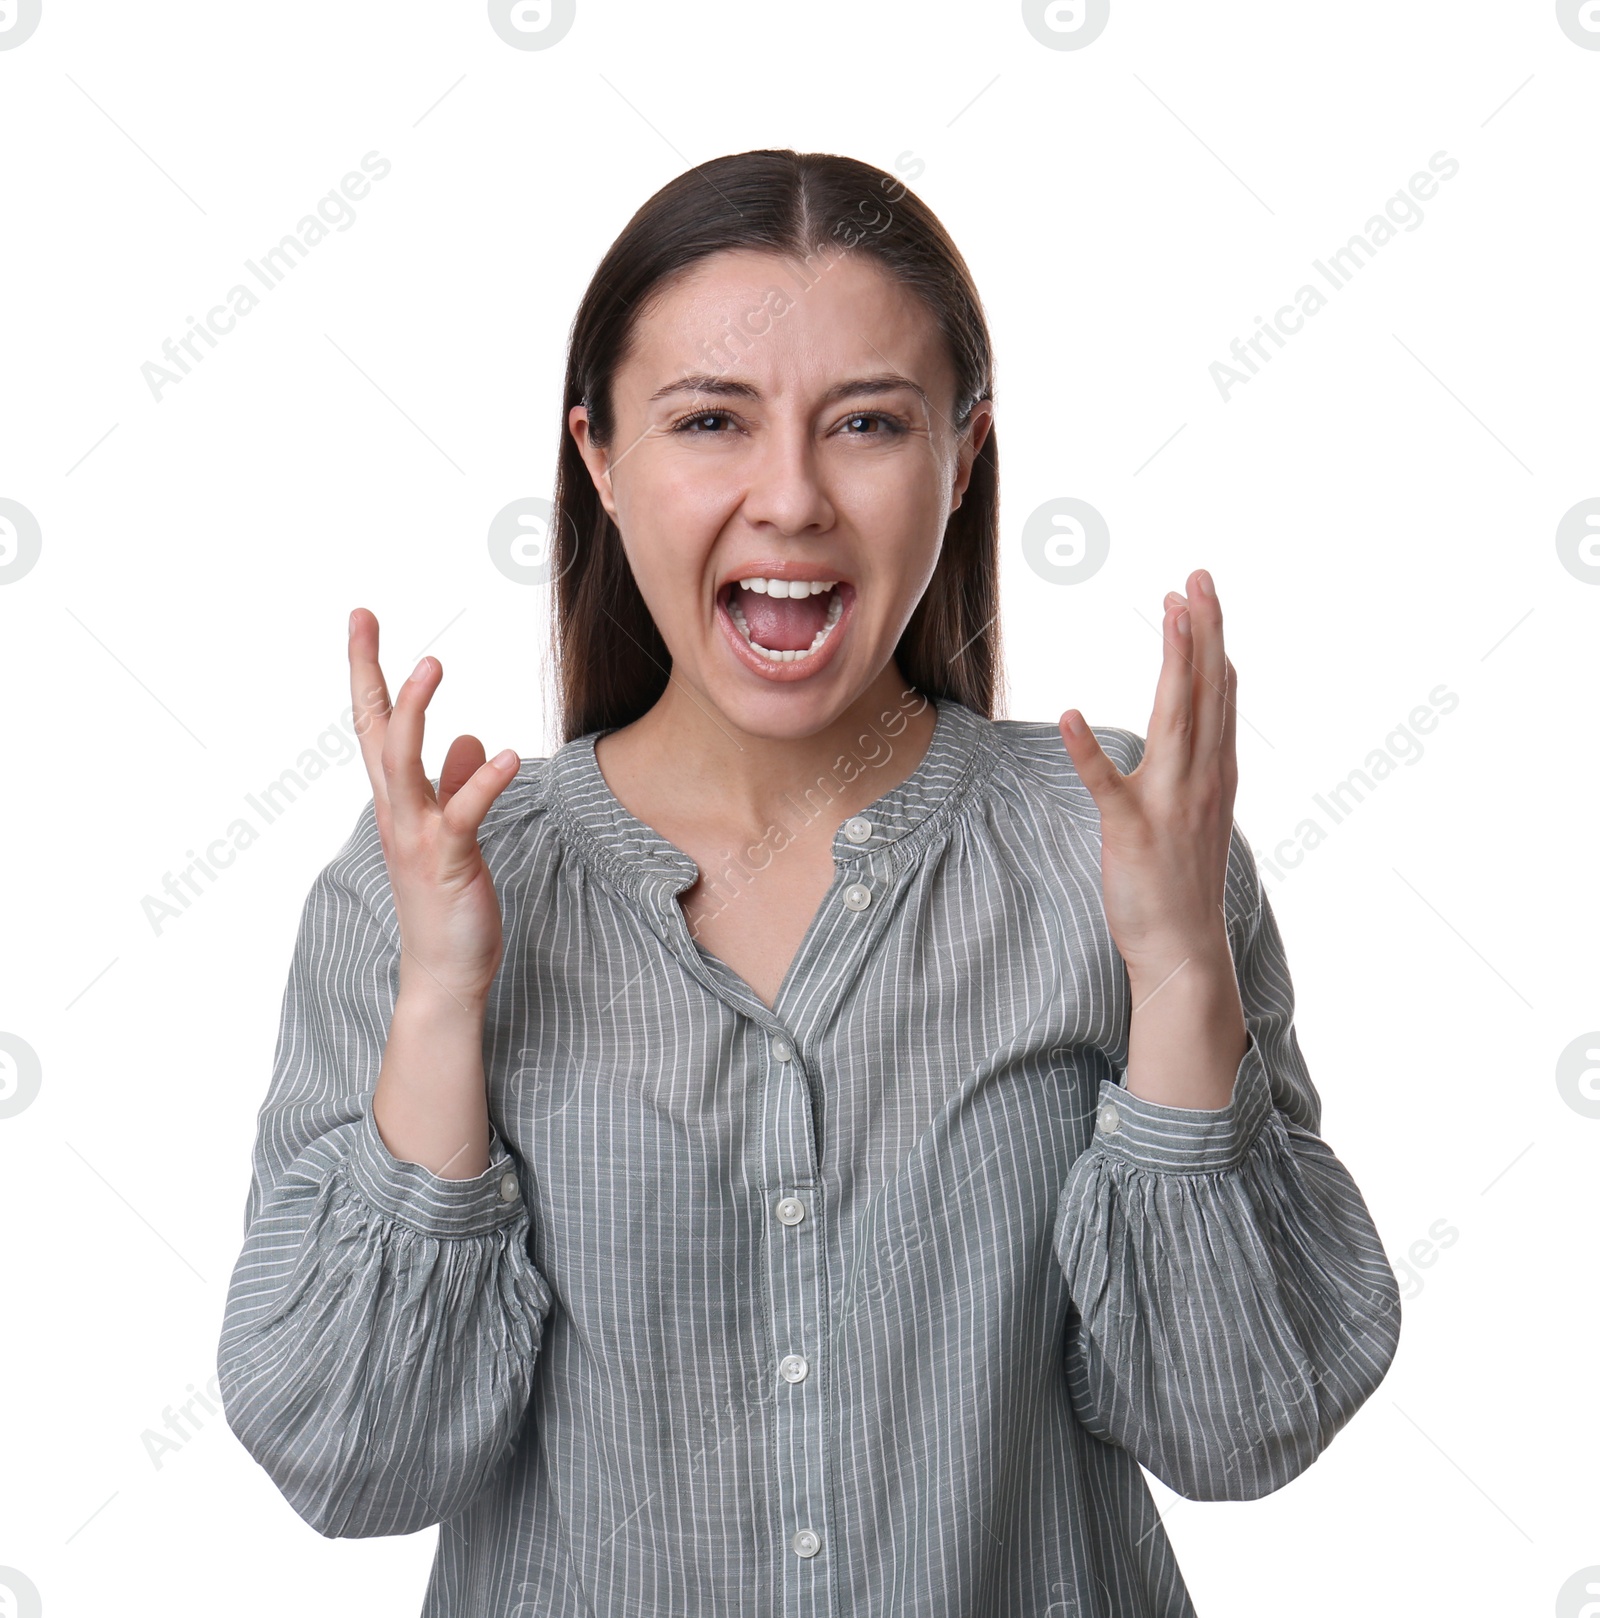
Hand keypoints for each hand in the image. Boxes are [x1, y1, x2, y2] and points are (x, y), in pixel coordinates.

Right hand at [348, 607, 521, 1007]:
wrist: (443, 973)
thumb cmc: (447, 905)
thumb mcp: (451, 835)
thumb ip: (454, 785)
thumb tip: (466, 740)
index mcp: (398, 802)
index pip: (375, 726)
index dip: (369, 673)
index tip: (361, 622)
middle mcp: (397, 812)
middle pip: (375, 731)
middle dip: (369, 673)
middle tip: (364, 618)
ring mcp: (417, 837)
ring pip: (403, 763)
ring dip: (415, 711)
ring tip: (431, 664)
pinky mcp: (448, 862)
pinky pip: (462, 814)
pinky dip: (482, 783)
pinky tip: (509, 758)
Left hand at [1056, 569, 1238, 991]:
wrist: (1184, 950)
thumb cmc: (1181, 878)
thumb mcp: (1200, 808)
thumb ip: (1201, 758)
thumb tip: (1200, 711)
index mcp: (1215, 772)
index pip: (1217, 693)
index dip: (1210, 640)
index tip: (1200, 591)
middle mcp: (1202, 779)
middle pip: (1205, 692)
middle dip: (1202, 632)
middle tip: (1196, 578)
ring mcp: (1170, 804)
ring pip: (1176, 721)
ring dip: (1174, 665)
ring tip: (1171, 615)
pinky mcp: (1132, 832)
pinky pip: (1107, 786)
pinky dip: (1088, 750)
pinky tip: (1070, 715)